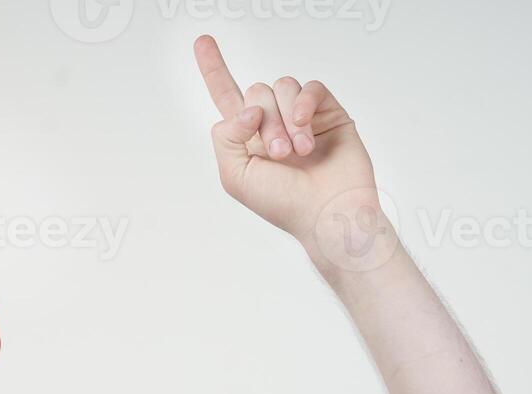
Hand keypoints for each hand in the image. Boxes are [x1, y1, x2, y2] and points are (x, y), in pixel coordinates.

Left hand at [193, 35, 386, 262]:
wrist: (326, 213)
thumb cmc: (283, 204)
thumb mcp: (234, 175)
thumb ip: (225, 137)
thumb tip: (247, 109)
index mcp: (246, 138)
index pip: (226, 96)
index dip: (214, 69)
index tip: (202, 41)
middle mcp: (272, 123)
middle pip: (255, 91)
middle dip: (263, 121)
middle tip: (278, 154)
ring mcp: (301, 116)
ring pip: (282, 86)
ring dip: (285, 119)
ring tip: (297, 151)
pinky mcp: (329, 112)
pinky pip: (311, 87)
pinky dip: (304, 104)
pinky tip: (305, 127)